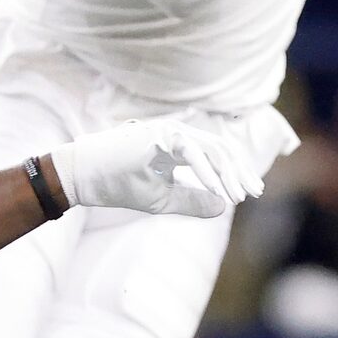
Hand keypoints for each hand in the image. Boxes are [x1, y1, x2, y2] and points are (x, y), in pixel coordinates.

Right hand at [48, 120, 260, 218]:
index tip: (249, 194)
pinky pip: (191, 152)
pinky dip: (206, 172)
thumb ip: (192, 201)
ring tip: (238, 194)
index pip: (216, 155)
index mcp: (179, 148)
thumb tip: (224, 206)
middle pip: (221, 148)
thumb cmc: (118, 186)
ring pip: (210, 148)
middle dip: (239, 171)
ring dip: (227, 173)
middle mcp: (177, 135)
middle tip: (254, 192)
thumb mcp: (162, 200)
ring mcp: (168, 131)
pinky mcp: (158, 135)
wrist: (83, 178)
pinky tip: (218, 190)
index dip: (236, 173)